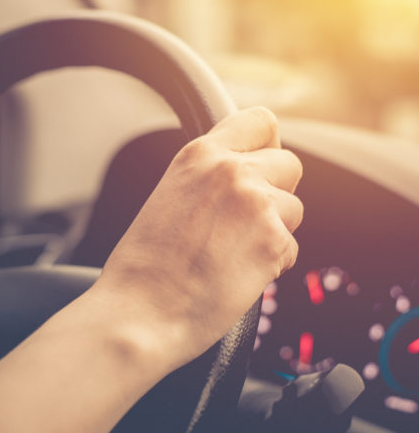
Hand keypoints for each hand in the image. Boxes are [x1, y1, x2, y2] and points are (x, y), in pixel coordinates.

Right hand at [94, 106, 302, 370]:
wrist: (139, 311)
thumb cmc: (145, 264)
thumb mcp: (170, 195)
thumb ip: (210, 176)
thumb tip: (247, 173)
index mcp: (200, 155)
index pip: (261, 121)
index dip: (266, 144)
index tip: (262, 162)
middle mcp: (232, 171)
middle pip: (289, 164)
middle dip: (276, 190)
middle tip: (244, 219)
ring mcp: (256, 205)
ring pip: (294, 208)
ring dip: (274, 229)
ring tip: (233, 251)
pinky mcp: (273, 242)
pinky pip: (291, 246)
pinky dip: (272, 262)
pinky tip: (237, 272)